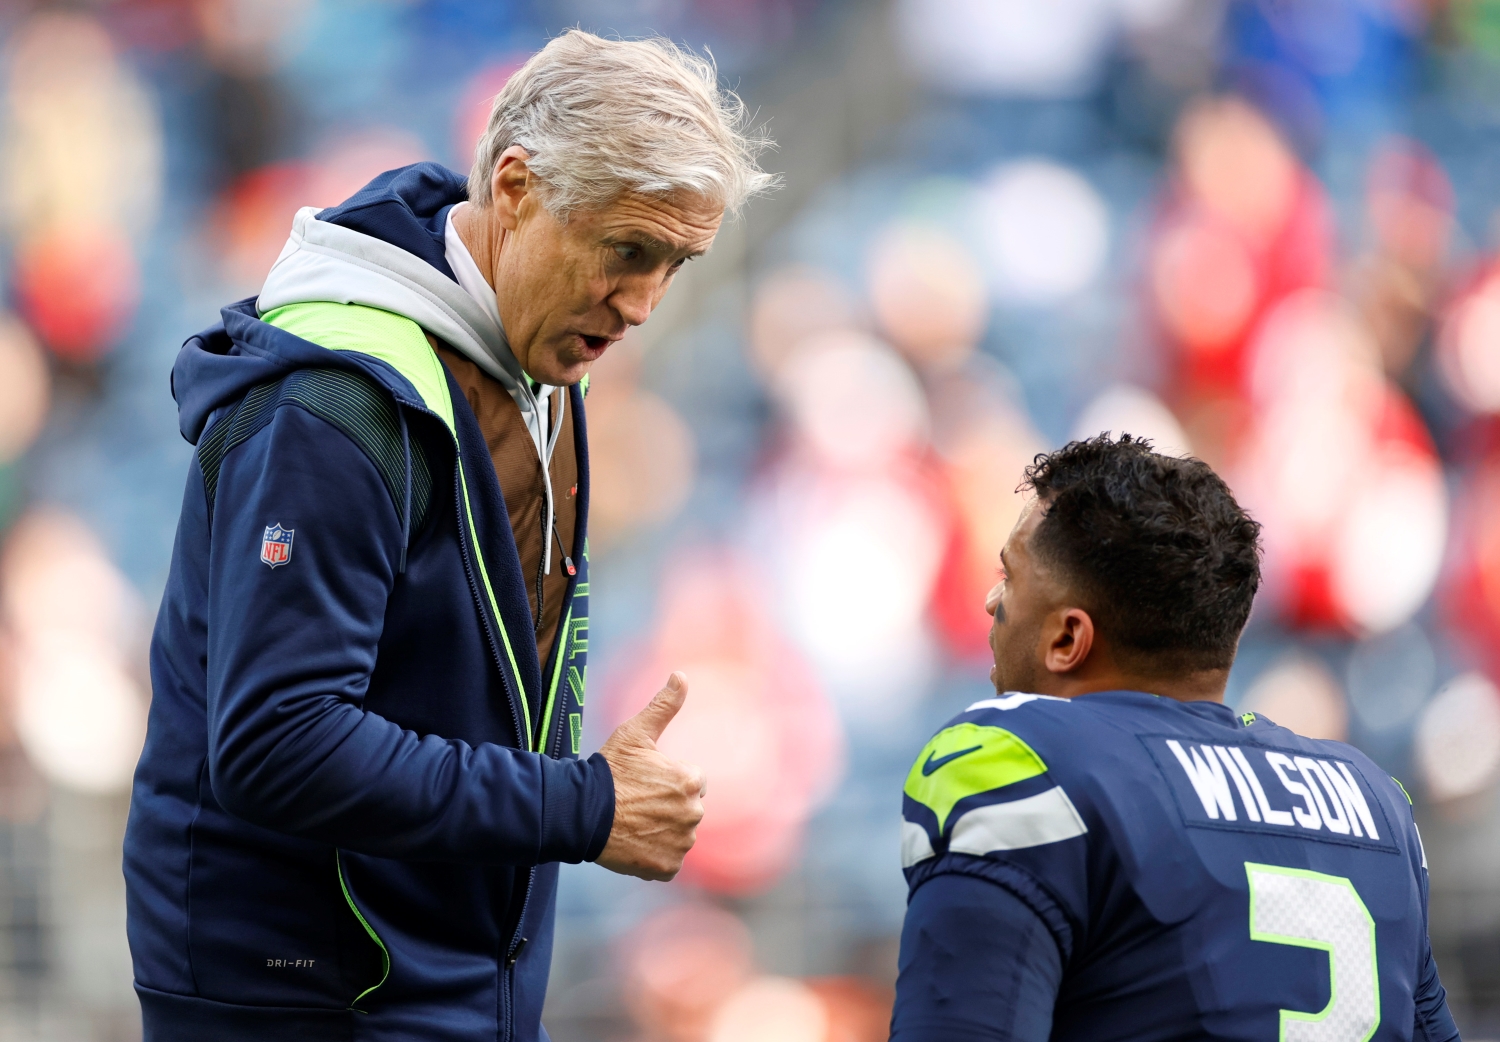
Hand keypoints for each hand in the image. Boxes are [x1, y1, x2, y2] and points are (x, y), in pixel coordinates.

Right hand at [594, 672, 704, 881]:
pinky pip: (668, 860)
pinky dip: (655, 854)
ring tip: (633, 822)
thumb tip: (681, 675)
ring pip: (679, 835)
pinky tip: (634, 843)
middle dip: (667, 806)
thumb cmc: (608, 770)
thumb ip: (664, 705)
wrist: (580, 812)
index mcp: (690, 780)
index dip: (667, 780)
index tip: (643, 783)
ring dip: (662, 830)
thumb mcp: (635, 732)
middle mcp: (693, 813)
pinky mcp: (667, 867)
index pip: (691, 781)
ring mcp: (681, 843)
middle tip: (636, 803)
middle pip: (686, 809)